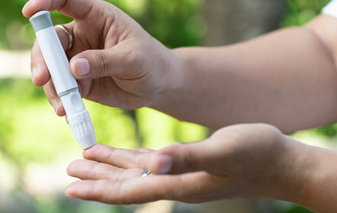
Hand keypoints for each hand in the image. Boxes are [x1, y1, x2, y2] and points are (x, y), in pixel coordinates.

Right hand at [23, 0, 181, 115]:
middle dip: (42, 59)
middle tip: (42, 79)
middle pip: (50, 40)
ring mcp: (78, 59)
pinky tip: (68, 113)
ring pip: (52, 68)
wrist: (159, 86)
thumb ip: (105, 61)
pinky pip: (62, 89)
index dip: (45, 0)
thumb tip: (73, 67)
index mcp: (97, 17)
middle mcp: (83, 36)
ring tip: (63, 107)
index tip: (28, 12)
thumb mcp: (133, 59)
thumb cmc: (152, 63)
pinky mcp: (80, 81)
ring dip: (51, 86)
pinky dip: (61, 101)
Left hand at [65, 124, 308, 204]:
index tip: (72, 188)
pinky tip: (120, 153)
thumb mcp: (223, 152)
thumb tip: (156, 161)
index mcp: (179, 184)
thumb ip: (189, 158)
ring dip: (110, 166)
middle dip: (97, 179)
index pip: (130, 191)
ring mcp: (178, 173)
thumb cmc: (254, 154)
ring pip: (134, 171)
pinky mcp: (184, 162)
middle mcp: (174, 182)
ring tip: (86, 160)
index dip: (100, 190)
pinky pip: (150, 161)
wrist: (276, 160)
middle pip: (126, 184)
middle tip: (69, 173)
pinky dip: (131, 157)